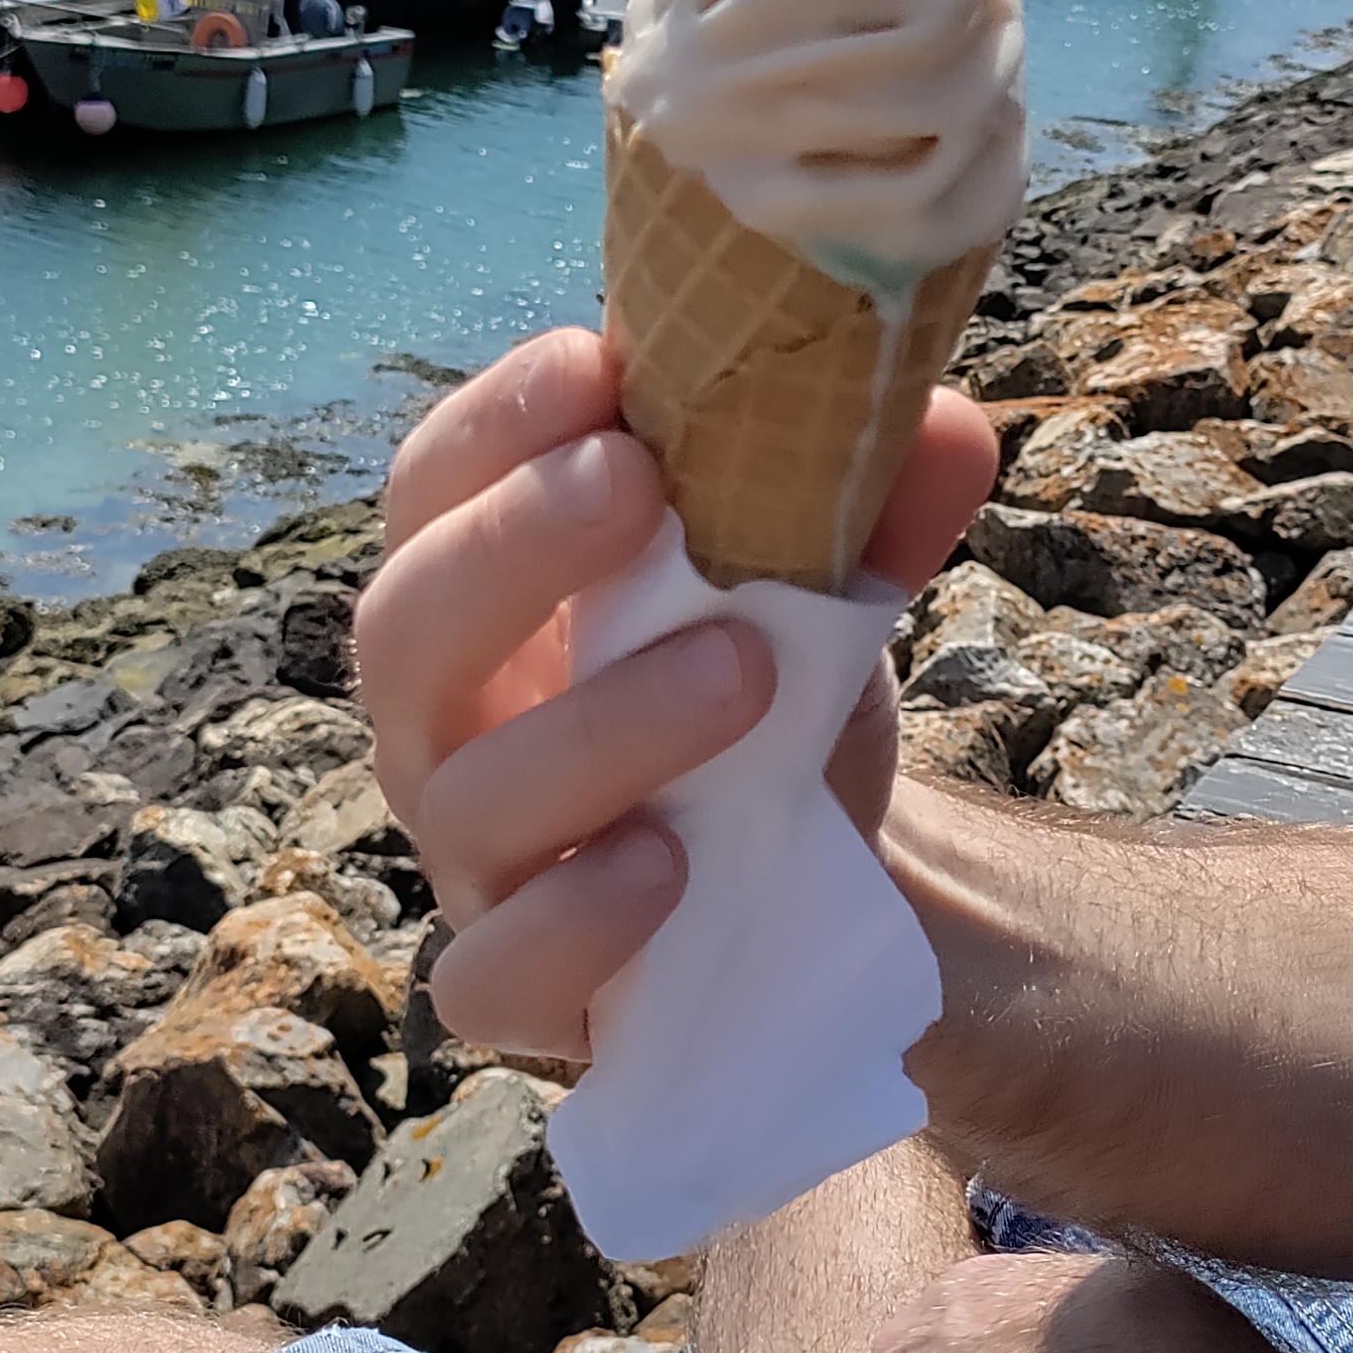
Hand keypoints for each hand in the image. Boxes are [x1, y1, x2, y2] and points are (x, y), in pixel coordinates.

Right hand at [354, 326, 995, 1068]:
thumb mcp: (819, 594)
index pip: (436, 490)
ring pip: (467, 798)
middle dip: (514, 545)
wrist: (810, 894)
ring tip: (740, 671)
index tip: (596, 363)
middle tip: (633, 481)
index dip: (495, 423)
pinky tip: (670, 866)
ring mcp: (472, 861)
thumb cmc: (764, 708)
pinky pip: (494, 973)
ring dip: (598, 724)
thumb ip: (872, 508)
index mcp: (484, 594)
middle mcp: (447, 719)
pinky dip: (576, 917)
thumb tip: (944, 421)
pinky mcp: (517, 988)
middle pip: (407, 628)